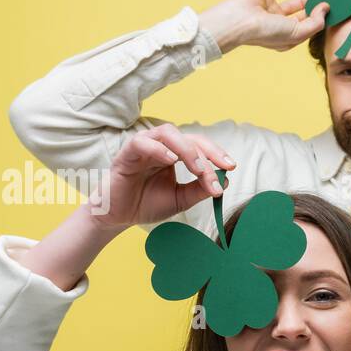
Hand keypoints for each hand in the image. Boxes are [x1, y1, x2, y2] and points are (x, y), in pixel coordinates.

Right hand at [90, 124, 235, 227]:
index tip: (231, 168)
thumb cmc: (147, 204)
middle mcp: (161, 146)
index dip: (216, 154)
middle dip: (208, 152)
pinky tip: (170, 160)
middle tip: (222, 168)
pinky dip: (159, 149)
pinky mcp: (127, 153)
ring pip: (168, 133)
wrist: (119, 216)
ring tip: (199, 169)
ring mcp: (144, 146)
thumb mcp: (181, 199)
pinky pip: (143, 142)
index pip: (199, 146)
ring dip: (187, 150)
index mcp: (174, 154)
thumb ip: (200, 190)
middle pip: (189, 137)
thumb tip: (225, 181)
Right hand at [198, 0, 329, 52]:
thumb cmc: (266, 32)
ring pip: (291, 4)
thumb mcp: (297, 32)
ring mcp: (271, 11)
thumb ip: (314, 23)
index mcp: (288, 38)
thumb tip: (325, 9)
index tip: (332, 9)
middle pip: (302, 18)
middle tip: (327, 1)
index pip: (309, 29)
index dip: (320, 20)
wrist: (239, 21)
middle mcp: (280, 26)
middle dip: (314, 12)